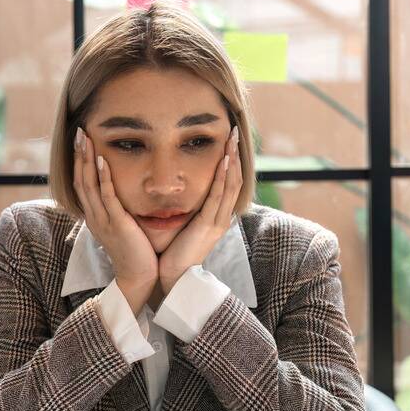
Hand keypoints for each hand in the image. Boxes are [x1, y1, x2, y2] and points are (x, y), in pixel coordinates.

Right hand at [72, 127, 157, 313]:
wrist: (139, 277)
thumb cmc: (135, 252)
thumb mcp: (122, 226)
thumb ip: (118, 210)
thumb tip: (121, 194)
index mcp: (94, 216)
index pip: (82, 183)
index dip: (80, 161)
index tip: (81, 141)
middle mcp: (94, 216)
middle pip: (80, 179)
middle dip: (79, 155)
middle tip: (78, 131)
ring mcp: (103, 220)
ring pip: (89, 185)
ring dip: (87, 160)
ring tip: (86, 139)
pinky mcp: (117, 224)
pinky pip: (108, 197)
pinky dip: (104, 178)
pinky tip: (103, 161)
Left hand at [158, 125, 241, 292]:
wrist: (173, 278)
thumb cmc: (173, 255)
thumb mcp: (185, 228)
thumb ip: (188, 212)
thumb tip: (182, 194)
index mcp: (216, 219)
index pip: (229, 185)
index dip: (231, 163)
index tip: (230, 143)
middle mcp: (221, 219)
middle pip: (235, 181)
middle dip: (236, 155)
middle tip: (236, 132)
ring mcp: (217, 223)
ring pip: (230, 186)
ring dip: (232, 160)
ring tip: (233, 139)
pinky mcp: (208, 226)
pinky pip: (218, 197)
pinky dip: (222, 178)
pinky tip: (224, 161)